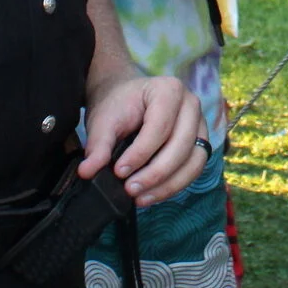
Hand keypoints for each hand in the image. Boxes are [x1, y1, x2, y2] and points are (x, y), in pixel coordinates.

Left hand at [81, 72, 206, 204]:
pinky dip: (173, 186)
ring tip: (139, 198)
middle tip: (129, 189)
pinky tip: (150, 195)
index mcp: (169, 90)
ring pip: (192, 162)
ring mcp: (200, 125)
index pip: (160, 127)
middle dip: (155, 173)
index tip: (118, 171)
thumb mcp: (103, 121)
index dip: (140, 153)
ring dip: (167, 185)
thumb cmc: (117, 105)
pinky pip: (193, 170)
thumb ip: (98, 146)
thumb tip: (87, 172)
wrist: (125, 98)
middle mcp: (191, 105)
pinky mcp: (200, 143)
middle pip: (181, 146)